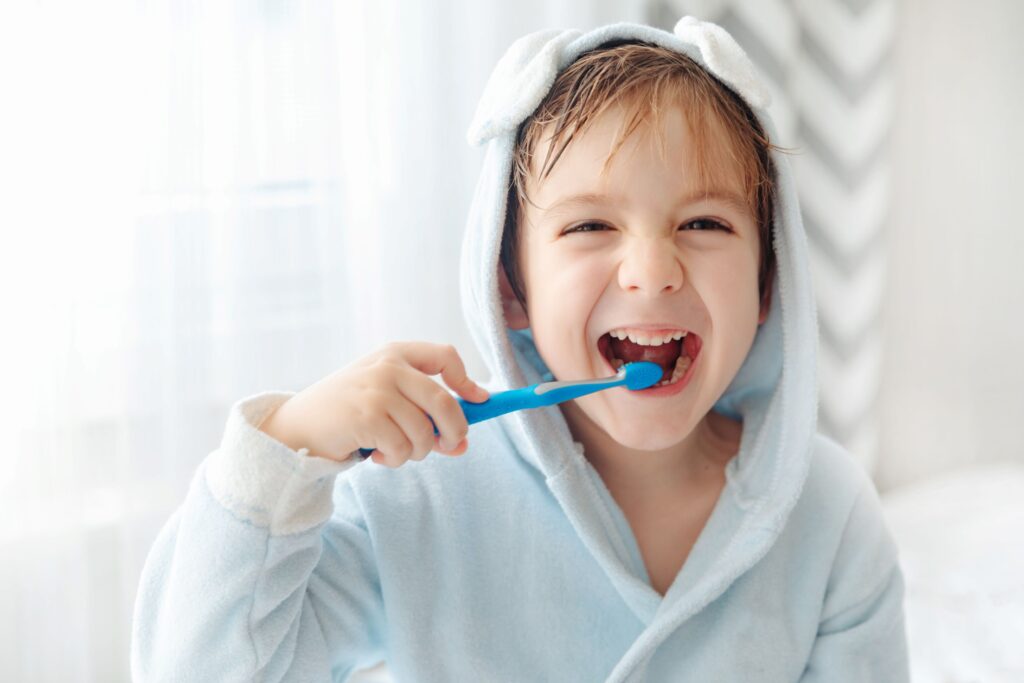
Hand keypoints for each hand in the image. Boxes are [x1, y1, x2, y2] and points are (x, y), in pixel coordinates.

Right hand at [258, 341, 488, 467]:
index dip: (466, 380)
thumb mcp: (386, 403)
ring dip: (416, 452)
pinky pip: (402, 449)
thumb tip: (462, 444)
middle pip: (443, 401)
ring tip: (394, 451)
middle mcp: (388, 366)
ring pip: (424, 433)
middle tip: (449, 446)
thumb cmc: (348, 415)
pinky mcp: (367, 416)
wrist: (297, 427)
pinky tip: (377, 455)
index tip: (478, 400)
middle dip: (455, 430)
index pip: (445, 355)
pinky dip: (395, 459)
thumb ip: (423, 417)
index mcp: (395, 354)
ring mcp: (377, 390)